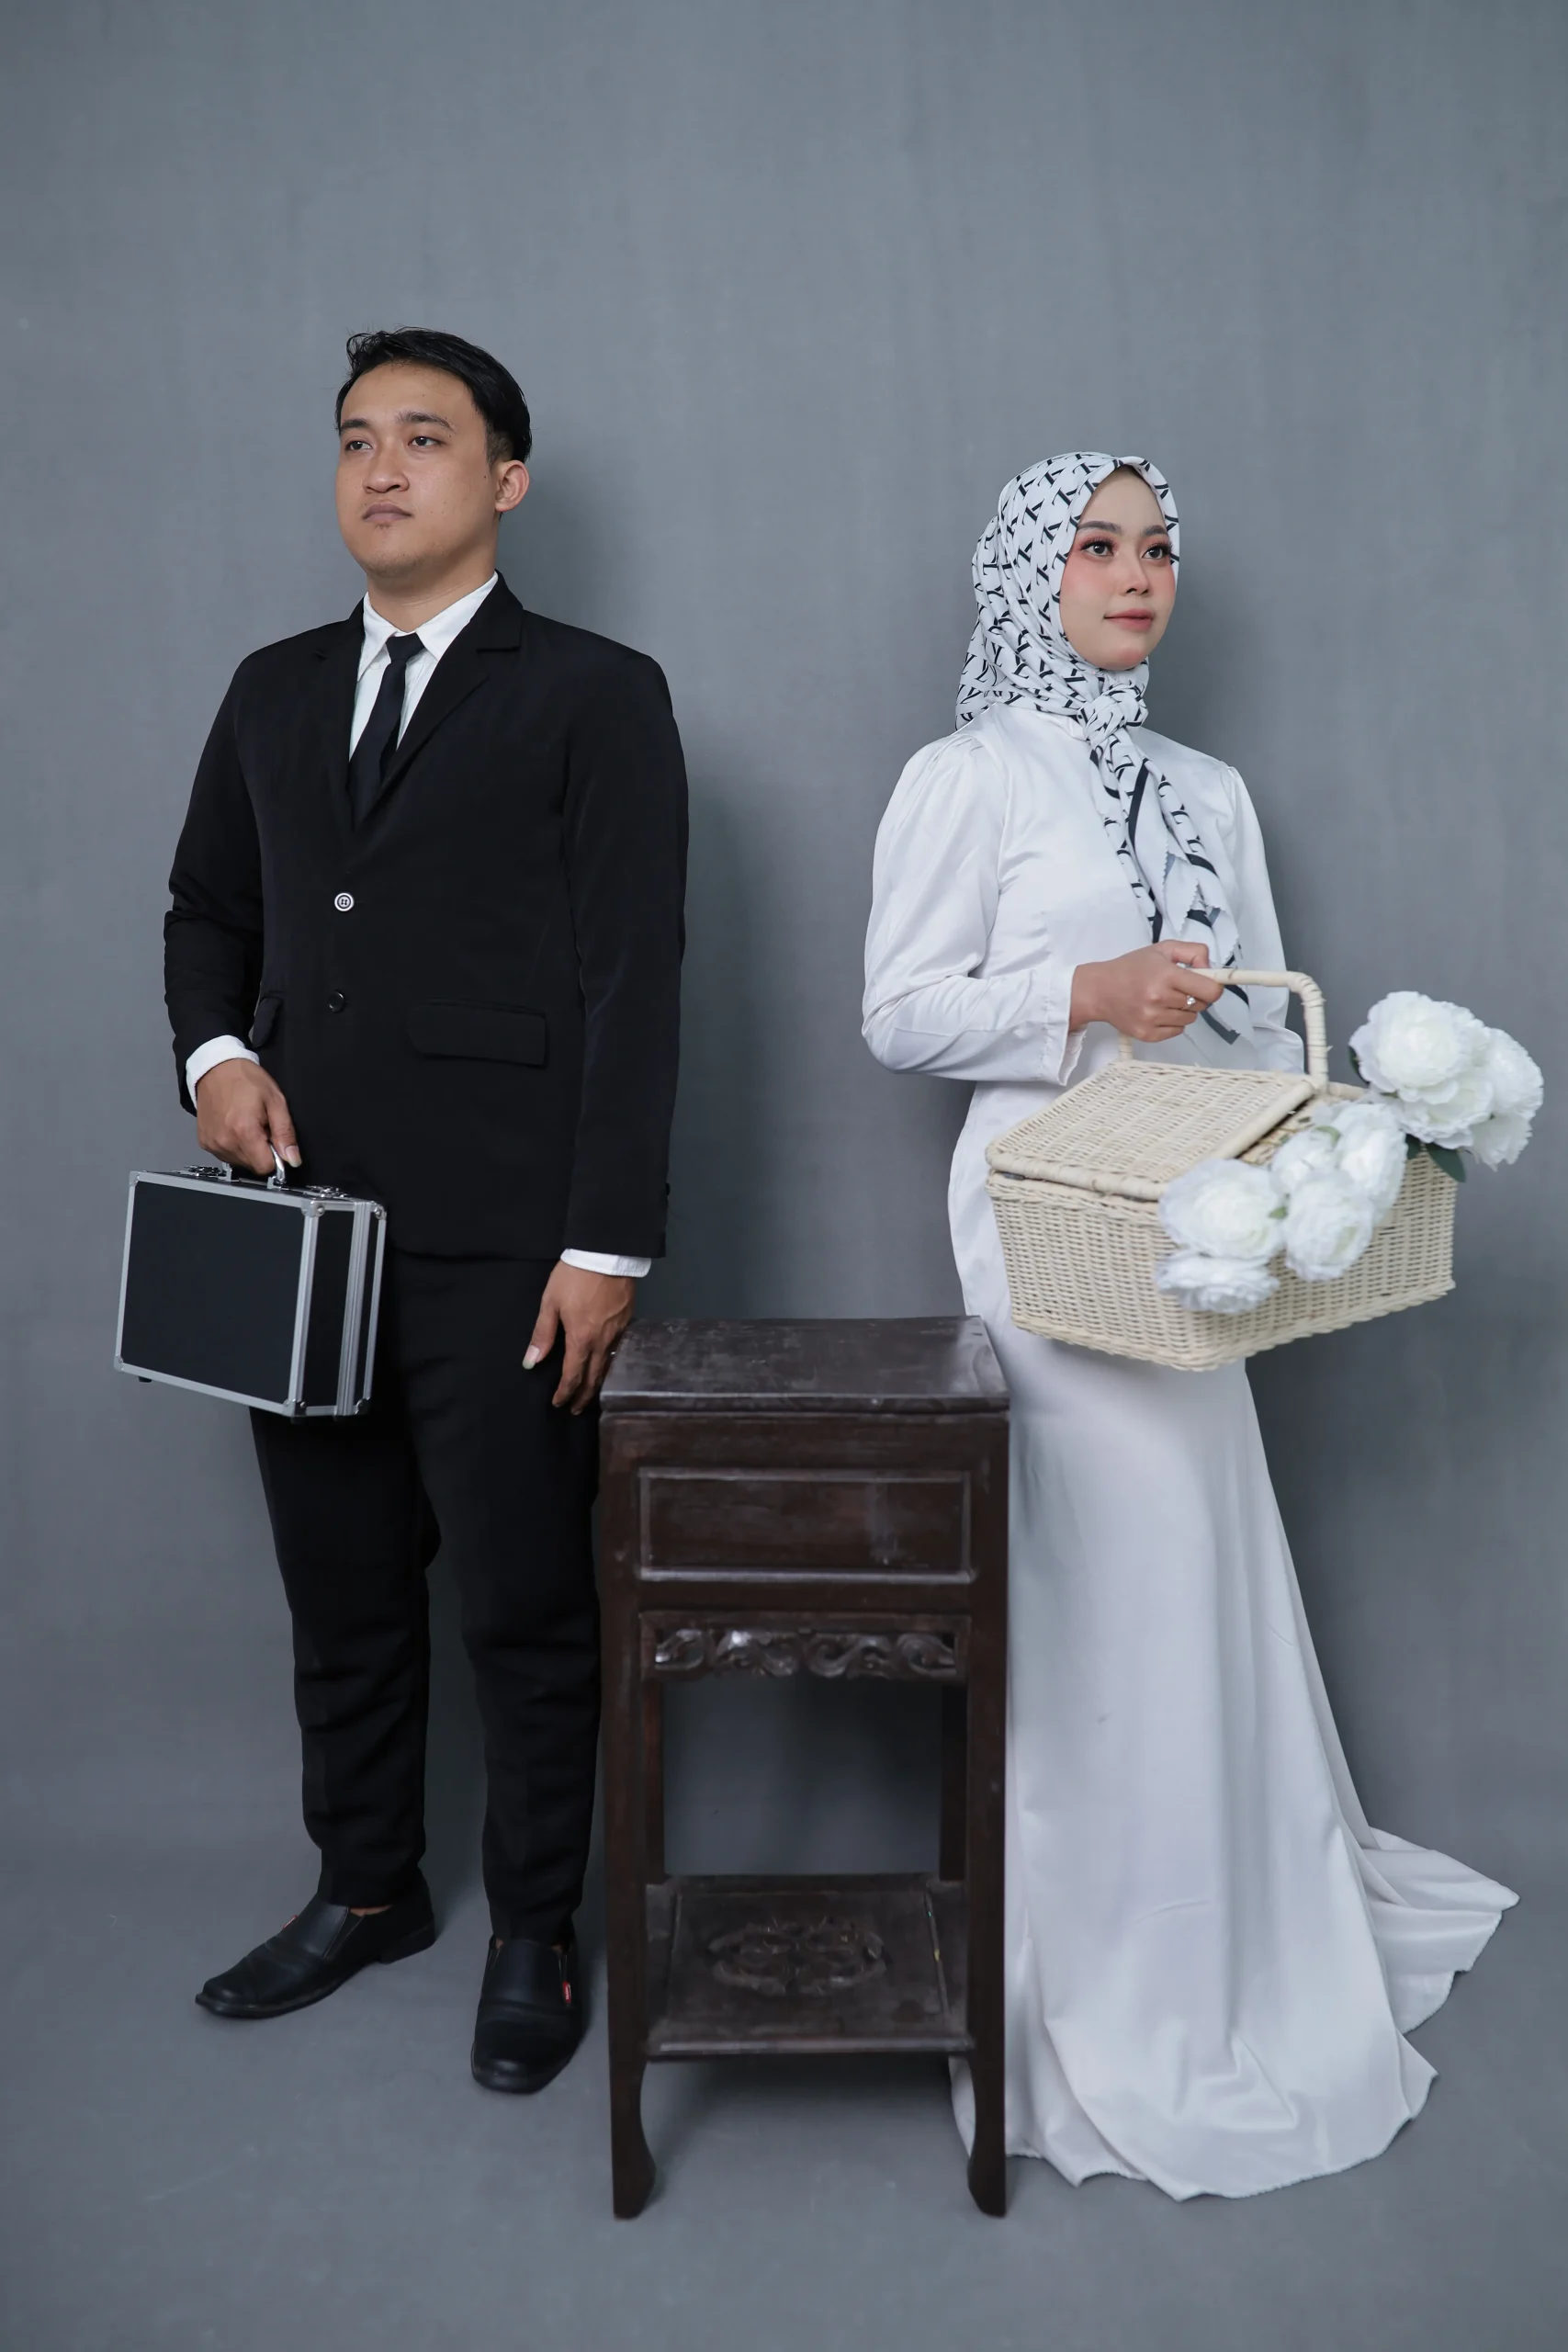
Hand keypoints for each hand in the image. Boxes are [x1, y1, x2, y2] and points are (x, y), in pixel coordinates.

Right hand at [195, 1059, 301, 1175]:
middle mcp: (225, 1141)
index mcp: (244, 1132)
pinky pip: (225, 1155)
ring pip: (239, 1163)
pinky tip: (234, 1127)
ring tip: (246, 1125)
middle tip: (261, 1127)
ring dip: (247, 1149)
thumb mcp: (276, 1101)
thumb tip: (292, 1158)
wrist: (216, 1069)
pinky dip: (233, 1146)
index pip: (265, 1167)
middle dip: (261, 1151)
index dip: (276, 1157)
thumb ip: (285, 1133)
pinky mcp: (205, 1142)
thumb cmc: (245, 1079)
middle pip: (253, 1166)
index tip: (275, 1142)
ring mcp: (213, 1143)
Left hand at [524, 1263, 635, 1412]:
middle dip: (584, 1396)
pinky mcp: (628, 1320)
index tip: (558, 1403)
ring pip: (608, 1365)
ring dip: (598, 1383)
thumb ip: (542, 1334)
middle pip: (594, 1378)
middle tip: (577, 1410)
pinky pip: (618, 1350)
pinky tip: (607, 1363)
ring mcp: (618, 1332)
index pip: (573, 1376)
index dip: (565, 1393)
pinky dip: (610, 1363)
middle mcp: (602, 1341)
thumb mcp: (550, 1302)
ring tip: (591, 1393)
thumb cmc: (574, 1276)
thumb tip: (531, 1363)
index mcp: (581, 1339)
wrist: (607, 1253)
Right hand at [1069, 940, 1226, 1042]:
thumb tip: (1211, 970)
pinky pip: (1177, 1031)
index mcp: (1166, 974)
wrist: (1099, 990)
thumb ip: (1194, 953)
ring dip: (1183, 1010)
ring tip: (1163, 999)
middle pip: (1201, 1005)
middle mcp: (1159, 998)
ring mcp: (1153, 1018)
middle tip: (1178, 988)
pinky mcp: (1148, 1034)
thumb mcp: (1163, 949)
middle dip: (1195, 996)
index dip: (1215, 987)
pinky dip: (1172, 1023)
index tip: (1210, 985)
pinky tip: (1157, 1011)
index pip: (1210, 990)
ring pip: (1190, 1019)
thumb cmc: (1130, 968)